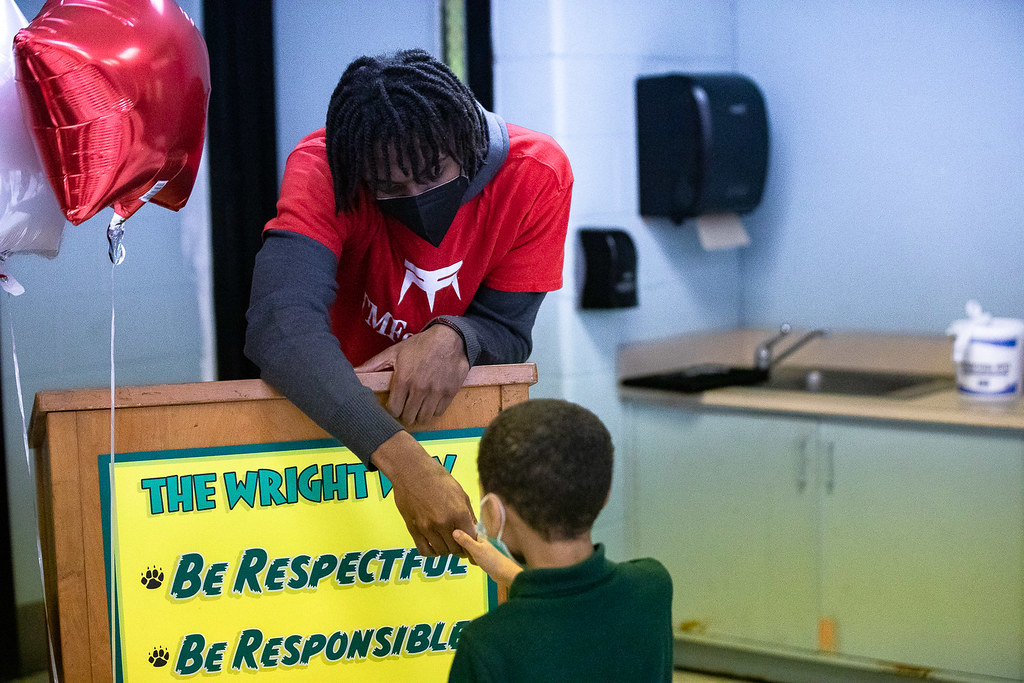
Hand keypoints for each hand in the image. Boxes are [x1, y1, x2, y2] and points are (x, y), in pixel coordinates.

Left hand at [354, 324, 469, 425]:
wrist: (449, 338)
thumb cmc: (419, 345)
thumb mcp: (394, 352)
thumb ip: (373, 364)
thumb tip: (354, 372)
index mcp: (403, 380)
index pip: (394, 410)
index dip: (393, 410)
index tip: (394, 406)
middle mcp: (419, 389)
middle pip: (408, 417)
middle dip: (405, 414)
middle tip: (406, 407)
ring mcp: (436, 392)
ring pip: (424, 418)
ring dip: (419, 414)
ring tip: (418, 406)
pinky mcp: (450, 393)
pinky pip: (439, 412)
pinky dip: (434, 410)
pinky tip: (431, 402)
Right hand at [372, 431, 475, 556]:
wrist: (412, 470)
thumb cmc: (437, 477)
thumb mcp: (459, 492)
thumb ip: (467, 512)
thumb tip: (473, 528)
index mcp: (458, 512)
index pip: (470, 539)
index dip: (472, 544)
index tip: (471, 545)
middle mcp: (444, 523)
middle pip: (455, 549)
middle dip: (459, 549)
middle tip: (459, 546)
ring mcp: (427, 527)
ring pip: (440, 552)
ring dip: (445, 551)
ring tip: (446, 544)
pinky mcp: (413, 529)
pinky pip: (424, 550)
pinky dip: (430, 552)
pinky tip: (433, 546)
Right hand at [453, 528, 522, 586]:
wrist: (504, 574)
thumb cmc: (493, 561)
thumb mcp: (476, 550)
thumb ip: (466, 541)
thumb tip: (454, 531)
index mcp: (479, 537)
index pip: (466, 529)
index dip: (457, 529)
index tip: (448, 531)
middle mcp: (480, 542)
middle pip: (465, 538)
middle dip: (458, 540)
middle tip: (448, 542)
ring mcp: (481, 550)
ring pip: (467, 547)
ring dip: (462, 548)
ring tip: (454, 550)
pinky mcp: (481, 558)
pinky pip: (471, 554)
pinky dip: (466, 555)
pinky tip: (464, 558)